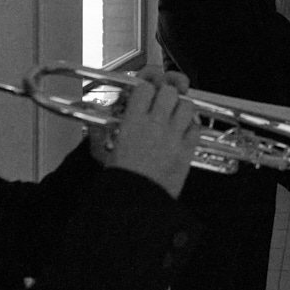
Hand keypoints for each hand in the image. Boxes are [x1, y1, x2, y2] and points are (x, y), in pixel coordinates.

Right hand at [92, 67, 194, 197]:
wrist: (136, 202)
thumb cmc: (120, 180)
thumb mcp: (102, 153)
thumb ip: (97, 134)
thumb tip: (94, 124)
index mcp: (133, 121)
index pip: (145, 86)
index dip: (147, 86)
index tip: (147, 92)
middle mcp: (155, 123)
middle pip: (169, 91)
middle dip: (167, 93)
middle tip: (164, 102)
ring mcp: (174, 136)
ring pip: (187, 104)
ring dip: (182, 107)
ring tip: (176, 115)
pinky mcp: (187, 150)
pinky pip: (196, 127)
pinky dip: (192, 126)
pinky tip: (184, 132)